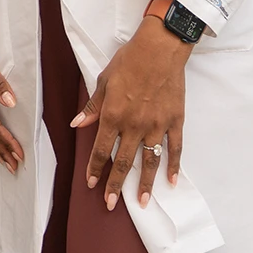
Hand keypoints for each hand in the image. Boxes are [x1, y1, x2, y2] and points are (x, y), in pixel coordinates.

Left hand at [76, 13, 190, 210]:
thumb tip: (78, 123)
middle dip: (115, 185)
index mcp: (113, 115)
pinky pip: (174, 148)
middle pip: (123, 161)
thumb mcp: (104, 80)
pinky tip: (171, 181)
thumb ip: (93, 106)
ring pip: (149, 161)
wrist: (160, 49)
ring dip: (145, 183)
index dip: (95, 168)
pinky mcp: (175, 121)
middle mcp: (134, 125)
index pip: (101, 149)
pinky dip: (173, 166)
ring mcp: (156, 125)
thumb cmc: (129, 61)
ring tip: (142, 202)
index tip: (92, 184)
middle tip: (110, 203)